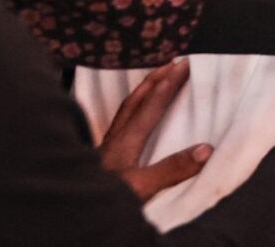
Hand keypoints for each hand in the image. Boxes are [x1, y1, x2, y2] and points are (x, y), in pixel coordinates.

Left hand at [98, 58, 212, 201]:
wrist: (69, 211)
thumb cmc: (102, 198)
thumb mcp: (141, 187)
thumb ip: (172, 169)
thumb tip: (206, 148)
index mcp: (126, 140)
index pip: (152, 104)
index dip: (169, 83)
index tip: (185, 63)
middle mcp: (115, 138)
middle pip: (135, 100)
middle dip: (155, 79)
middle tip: (171, 63)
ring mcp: (106, 148)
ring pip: (125, 110)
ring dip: (142, 93)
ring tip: (154, 82)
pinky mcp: (101, 159)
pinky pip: (120, 124)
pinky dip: (131, 112)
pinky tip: (134, 120)